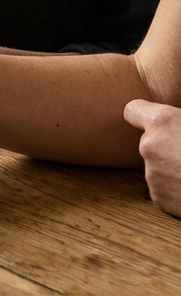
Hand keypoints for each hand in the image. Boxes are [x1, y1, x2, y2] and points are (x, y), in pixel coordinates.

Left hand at [123, 100, 180, 216]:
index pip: (133, 110)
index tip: (155, 122)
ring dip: (173, 168)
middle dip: (167, 145)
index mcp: (162, 122)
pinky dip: (177, 189)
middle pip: (150, 142)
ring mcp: (152, 174)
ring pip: (158, 166)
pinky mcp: (159, 198)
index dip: (143, 115)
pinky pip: (165, 189)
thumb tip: (178, 122)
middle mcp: (149, 146)